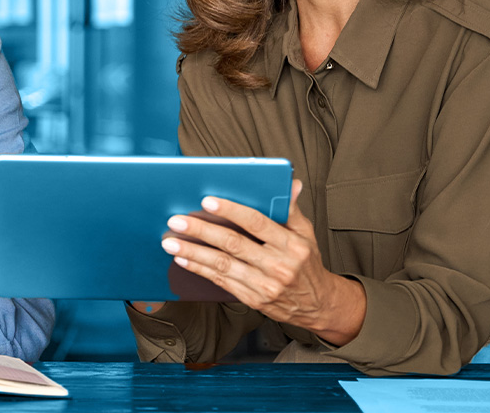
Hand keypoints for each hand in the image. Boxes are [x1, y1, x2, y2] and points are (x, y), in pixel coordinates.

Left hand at [160, 179, 365, 344]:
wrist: (318, 305)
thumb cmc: (307, 264)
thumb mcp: (306, 234)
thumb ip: (292, 209)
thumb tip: (291, 183)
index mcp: (292, 245)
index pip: (257, 223)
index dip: (231, 211)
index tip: (208, 201)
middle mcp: (278, 266)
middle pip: (233, 244)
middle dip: (202, 231)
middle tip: (177, 221)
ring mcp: (264, 285)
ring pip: (222, 265)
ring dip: (193, 253)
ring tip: (170, 242)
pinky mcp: (253, 299)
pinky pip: (221, 282)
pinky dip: (200, 270)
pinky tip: (183, 259)